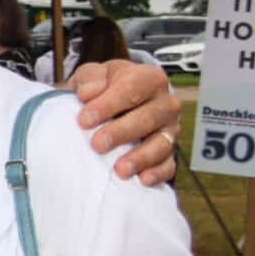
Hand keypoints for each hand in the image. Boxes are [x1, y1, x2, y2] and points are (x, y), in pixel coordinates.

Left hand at [68, 59, 178, 184]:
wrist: (109, 105)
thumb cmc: (101, 88)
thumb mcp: (92, 75)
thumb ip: (89, 79)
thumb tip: (88, 94)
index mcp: (149, 78)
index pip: (133, 89)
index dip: (109, 104)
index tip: (84, 120)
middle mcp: (166, 103)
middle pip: (149, 117)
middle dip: (122, 132)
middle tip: (97, 145)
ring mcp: (170, 129)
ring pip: (162, 143)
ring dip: (141, 157)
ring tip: (120, 170)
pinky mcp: (168, 152)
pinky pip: (168, 164)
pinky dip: (158, 173)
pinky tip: (143, 180)